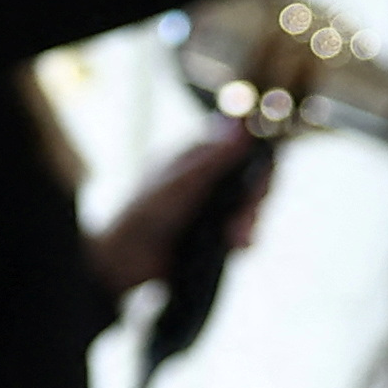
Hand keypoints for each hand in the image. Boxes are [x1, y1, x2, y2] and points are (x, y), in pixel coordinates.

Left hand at [90, 127, 270, 297]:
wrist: (124, 261)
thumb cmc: (143, 214)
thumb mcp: (179, 184)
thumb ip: (212, 160)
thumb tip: (241, 126)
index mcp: (195, 156)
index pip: (240, 148)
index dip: (258, 159)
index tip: (264, 176)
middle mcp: (207, 177)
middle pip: (250, 179)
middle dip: (253, 199)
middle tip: (246, 217)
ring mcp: (212, 205)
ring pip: (249, 206)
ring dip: (249, 221)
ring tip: (238, 240)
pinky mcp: (214, 231)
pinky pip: (242, 229)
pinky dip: (243, 237)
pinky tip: (238, 246)